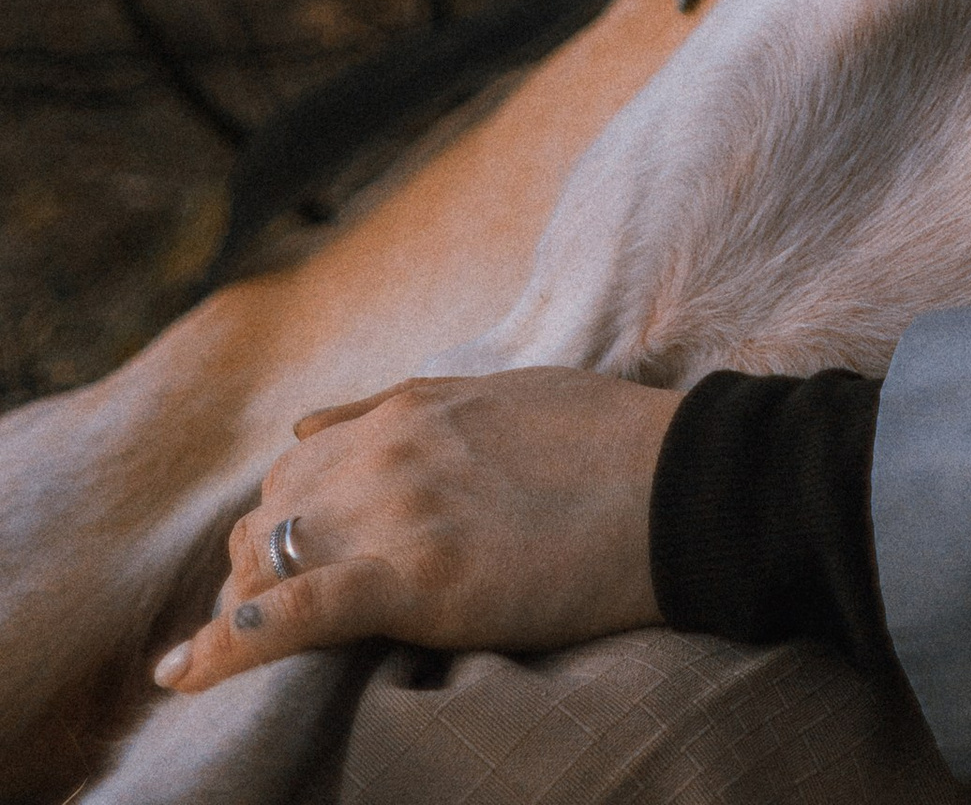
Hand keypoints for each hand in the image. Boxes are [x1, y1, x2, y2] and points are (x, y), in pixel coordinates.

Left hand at [155, 369, 675, 692]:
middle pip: (268, 515)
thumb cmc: (609, 444)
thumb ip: (407, 408)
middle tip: (264, 621)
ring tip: (234, 656)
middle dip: (253, 568)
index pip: (295, 465)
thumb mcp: (501, 395)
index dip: (279, 520)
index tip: (279, 563)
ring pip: (268, 562)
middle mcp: (388, 450)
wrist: (679, 488)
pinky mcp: (418, 579)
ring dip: (244, 609)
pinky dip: (241, 642)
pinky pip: (304, 611)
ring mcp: (400, 512)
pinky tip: (196, 669)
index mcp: (411, 408)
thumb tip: (314, 425)